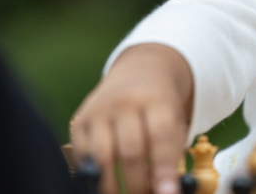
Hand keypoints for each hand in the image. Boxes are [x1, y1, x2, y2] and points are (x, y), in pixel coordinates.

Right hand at [70, 44, 193, 193]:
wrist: (138, 72)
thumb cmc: (160, 107)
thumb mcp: (175, 121)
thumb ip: (172, 155)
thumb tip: (166, 191)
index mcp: (156, 99)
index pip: (161, 136)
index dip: (164, 169)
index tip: (167, 193)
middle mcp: (125, 101)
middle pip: (130, 149)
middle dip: (137, 184)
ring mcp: (99, 109)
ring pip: (102, 155)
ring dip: (111, 185)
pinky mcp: (79, 120)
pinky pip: (82, 155)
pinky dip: (92, 175)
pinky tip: (103, 184)